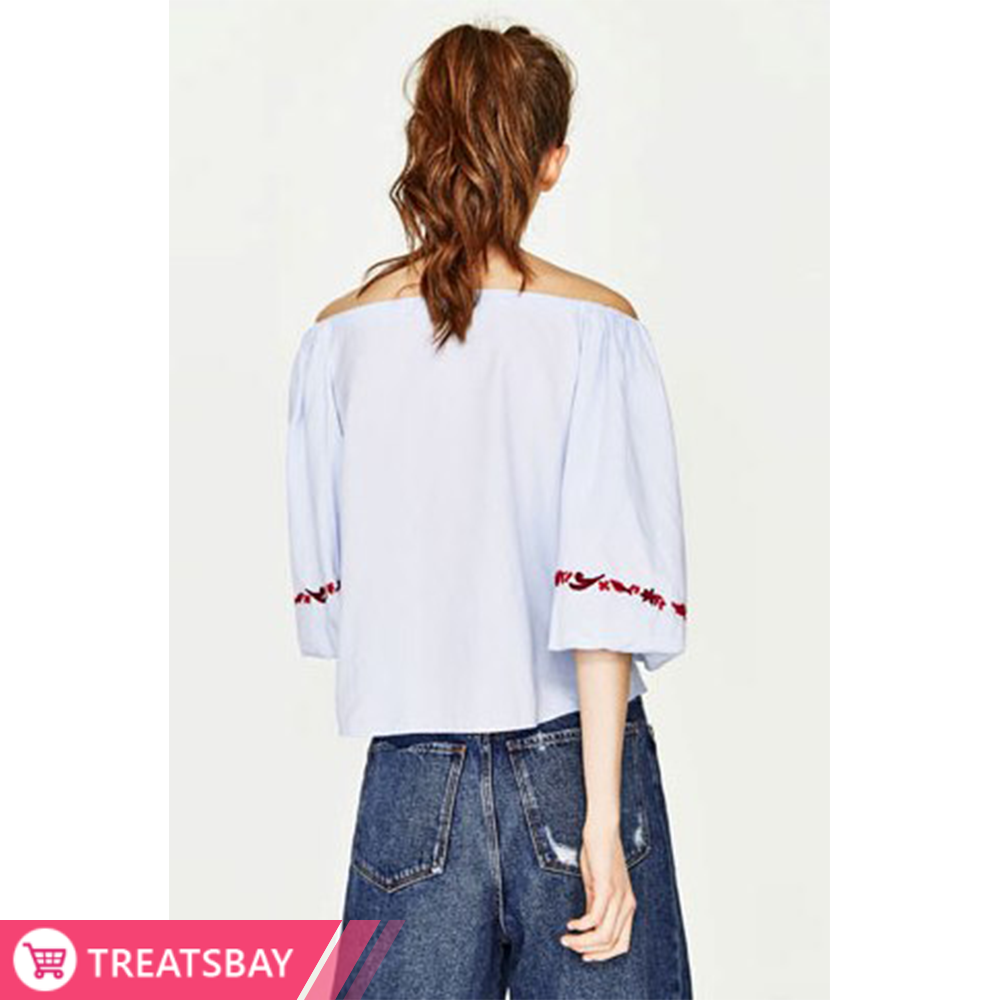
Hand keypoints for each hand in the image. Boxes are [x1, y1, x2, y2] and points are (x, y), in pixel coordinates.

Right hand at [560, 820, 636, 961]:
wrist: (602, 828)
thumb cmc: (600, 853)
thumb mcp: (599, 885)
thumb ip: (596, 904)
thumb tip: (587, 924)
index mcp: (628, 906)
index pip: (622, 944)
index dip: (603, 955)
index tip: (584, 954)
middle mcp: (627, 905)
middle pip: (611, 944)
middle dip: (588, 951)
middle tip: (570, 947)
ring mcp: (618, 897)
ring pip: (603, 936)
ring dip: (582, 942)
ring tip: (566, 938)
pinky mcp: (607, 888)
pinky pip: (595, 918)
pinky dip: (580, 926)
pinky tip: (570, 923)